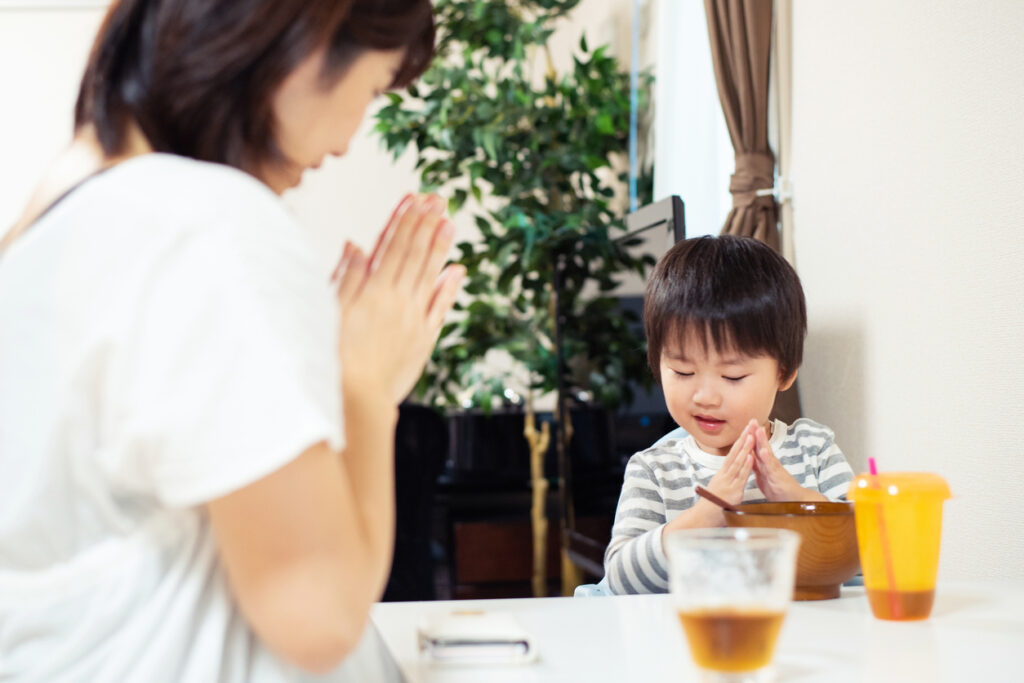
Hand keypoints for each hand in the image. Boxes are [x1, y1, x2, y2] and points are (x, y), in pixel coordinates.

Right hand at [332, 194, 464, 403]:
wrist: (355, 399)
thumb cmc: (333, 357)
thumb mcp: (329, 312)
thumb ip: (346, 277)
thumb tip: (357, 244)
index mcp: (373, 291)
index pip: (392, 246)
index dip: (405, 220)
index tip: (415, 199)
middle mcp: (398, 301)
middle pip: (415, 255)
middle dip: (426, 224)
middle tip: (438, 200)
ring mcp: (414, 320)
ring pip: (430, 275)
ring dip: (440, 247)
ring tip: (450, 222)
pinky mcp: (423, 340)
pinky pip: (440, 308)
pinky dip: (448, 288)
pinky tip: (457, 270)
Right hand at [705, 421, 756, 507]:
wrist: (702, 518)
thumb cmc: (711, 506)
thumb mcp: (719, 489)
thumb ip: (726, 480)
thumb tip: (729, 474)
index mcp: (722, 474)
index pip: (732, 454)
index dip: (739, 442)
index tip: (746, 430)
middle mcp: (724, 475)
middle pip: (735, 453)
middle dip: (743, 438)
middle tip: (749, 425)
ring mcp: (728, 482)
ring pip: (738, 462)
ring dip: (745, 448)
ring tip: (751, 435)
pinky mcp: (733, 490)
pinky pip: (741, 476)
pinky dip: (746, 465)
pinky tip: (750, 456)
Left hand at [750, 420, 822, 500]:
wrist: (794, 500)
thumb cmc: (778, 489)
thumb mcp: (762, 476)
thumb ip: (756, 466)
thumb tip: (747, 457)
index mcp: (764, 463)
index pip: (756, 448)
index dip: (751, 437)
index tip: (746, 425)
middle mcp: (770, 463)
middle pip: (762, 446)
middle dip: (756, 433)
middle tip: (752, 420)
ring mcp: (774, 469)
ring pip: (767, 453)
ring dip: (763, 441)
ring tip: (759, 430)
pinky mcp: (778, 477)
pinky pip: (771, 467)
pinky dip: (767, 459)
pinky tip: (764, 451)